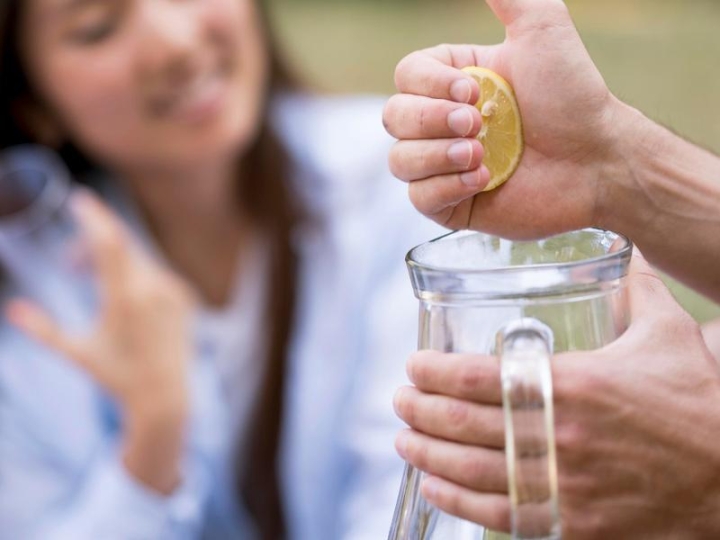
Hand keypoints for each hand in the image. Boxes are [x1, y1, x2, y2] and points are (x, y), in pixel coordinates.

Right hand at [6, 191, 195, 493]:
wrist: (165, 394)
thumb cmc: (116, 375)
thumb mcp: (77, 353)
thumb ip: (44, 331)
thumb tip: (13, 310)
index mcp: (126, 300)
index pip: (109, 244)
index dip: (94, 217)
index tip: (80, 198)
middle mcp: (154, 291)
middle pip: (122, 246)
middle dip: (92, 243)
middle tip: (69, 261)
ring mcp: (173, 292)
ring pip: (136, 259)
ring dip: (111, 261)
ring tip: (86, 282)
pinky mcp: (184, 296)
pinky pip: (154, 272)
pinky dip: (133, 273)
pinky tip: (120, 296)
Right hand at [383, 0, 631, 237]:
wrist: (597, 159)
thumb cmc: (573, 97)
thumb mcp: (543, 30)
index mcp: (452, 82)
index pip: (405, 76)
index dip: (429, 84)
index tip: (474, 90)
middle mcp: (442, 124)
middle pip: (393, 117)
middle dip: (431, 121)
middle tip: (477, 123)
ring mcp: (445, 165)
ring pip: (399, 160)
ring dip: (435, 156)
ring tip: (479, 155)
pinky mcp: (453, 204)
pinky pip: (419, 198)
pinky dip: (445, 187)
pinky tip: (481, 180)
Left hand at [393, 252, 719, 537]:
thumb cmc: (698, 403)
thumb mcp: (668, 335)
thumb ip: (638, 290)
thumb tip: (625, 256)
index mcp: (573, 384)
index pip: (479, 377)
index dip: (435, 372)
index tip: (413, 366)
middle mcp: (558, 435)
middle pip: (463, 423)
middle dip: (419, 410)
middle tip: (398, 400)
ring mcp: (562, 485)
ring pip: (471, 471)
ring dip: (427, 454)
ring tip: (403, 440)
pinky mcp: (572, 524)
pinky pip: (500, 516)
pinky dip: (459, 502)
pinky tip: (435, 487)